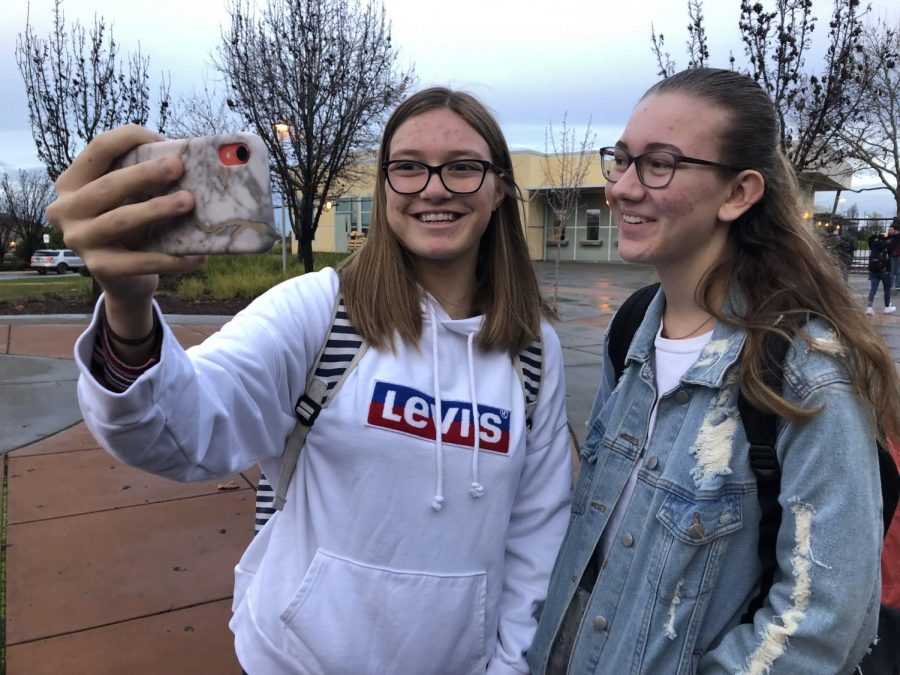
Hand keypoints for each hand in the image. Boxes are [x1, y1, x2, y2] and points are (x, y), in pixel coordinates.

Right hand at [47, 124, 206, 303]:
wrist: (123, 277)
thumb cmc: (130, 225)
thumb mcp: (126, 197)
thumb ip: (140, 178)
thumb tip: (182, 157)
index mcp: (72, 183)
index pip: (97, 150)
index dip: (128, 138)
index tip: (162, 140)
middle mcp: (66, 210)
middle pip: (108, 186)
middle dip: (144, 174)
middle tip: (177, 166)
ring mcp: (80, 240)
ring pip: (120, 220)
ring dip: (156, 209)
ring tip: (188, 201)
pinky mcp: (100, 269)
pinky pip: (140, 261)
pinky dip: (171, 259)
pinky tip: (197, 256)